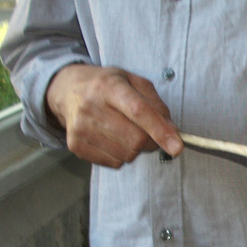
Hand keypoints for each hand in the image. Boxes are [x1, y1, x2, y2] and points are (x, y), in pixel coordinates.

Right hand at [46, 63, 182, 166]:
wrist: (68, 91)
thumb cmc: (108, 86)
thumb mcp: (134, 83)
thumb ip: (157, 105)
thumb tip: (173, 132)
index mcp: (110, 86)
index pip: (139, 111)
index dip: (160, 130)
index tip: (177, 147)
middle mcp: (92, 106)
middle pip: (135, 139)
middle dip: (151, 142)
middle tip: (149, 133)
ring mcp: (81, 128)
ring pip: (127, 155)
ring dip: (136, 149)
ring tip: (126, 131)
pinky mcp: (76, 145)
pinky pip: (114, 163)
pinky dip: (121, 155)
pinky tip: (113, 139)